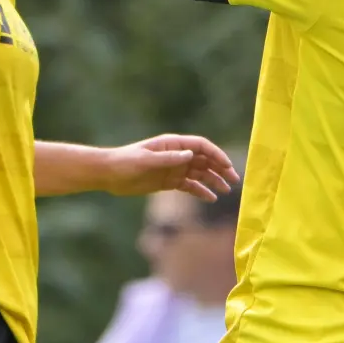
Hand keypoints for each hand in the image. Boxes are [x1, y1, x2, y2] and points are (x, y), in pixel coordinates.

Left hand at [101, 134, 239, 199]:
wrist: (109, 174)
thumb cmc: (125, 162)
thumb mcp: (146, 160)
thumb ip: (168, 158)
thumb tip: (191, 156)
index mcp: (173, 144)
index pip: (201, 146)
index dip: (216, 154)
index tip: (227, 166)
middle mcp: (177, 155)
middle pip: (205, 160)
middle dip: (220, 169)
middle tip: (234, 180)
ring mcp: (174, 168)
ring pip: (200, 174)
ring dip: (214, 181)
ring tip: (226, 191)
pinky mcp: (169, 181)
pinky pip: (189, 186)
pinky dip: (200, 191)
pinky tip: (210, 198)